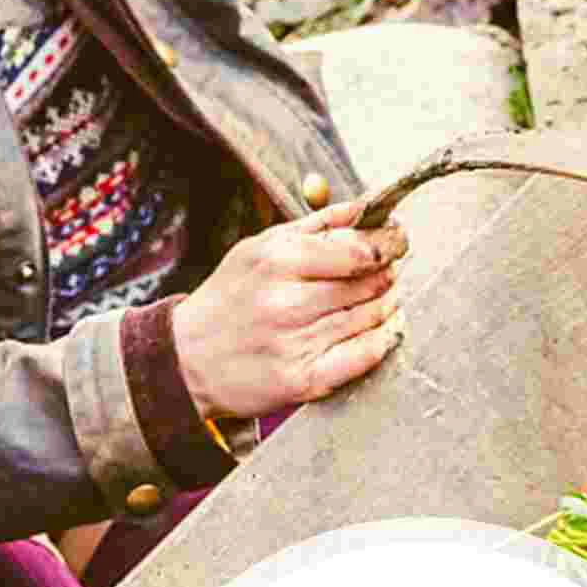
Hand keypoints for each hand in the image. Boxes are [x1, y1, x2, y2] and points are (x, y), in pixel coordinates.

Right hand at [172, 197, 409, 419]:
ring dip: (388, 306)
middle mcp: (287, 302)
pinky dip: (384, 340)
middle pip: (369, 283)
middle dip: (387, 275)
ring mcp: (296, 343)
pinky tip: (387, 330)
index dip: (388, 245)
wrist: (187, 358)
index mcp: (278, 261)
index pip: (358, 250)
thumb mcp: (259, 248)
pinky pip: (365, 356)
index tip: (398, 242)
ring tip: (385, 299)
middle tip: (389, 272)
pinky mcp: (304, 379)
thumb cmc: (230, 298)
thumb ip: (314, 226)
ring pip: (371, 318)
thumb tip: (363, 207)